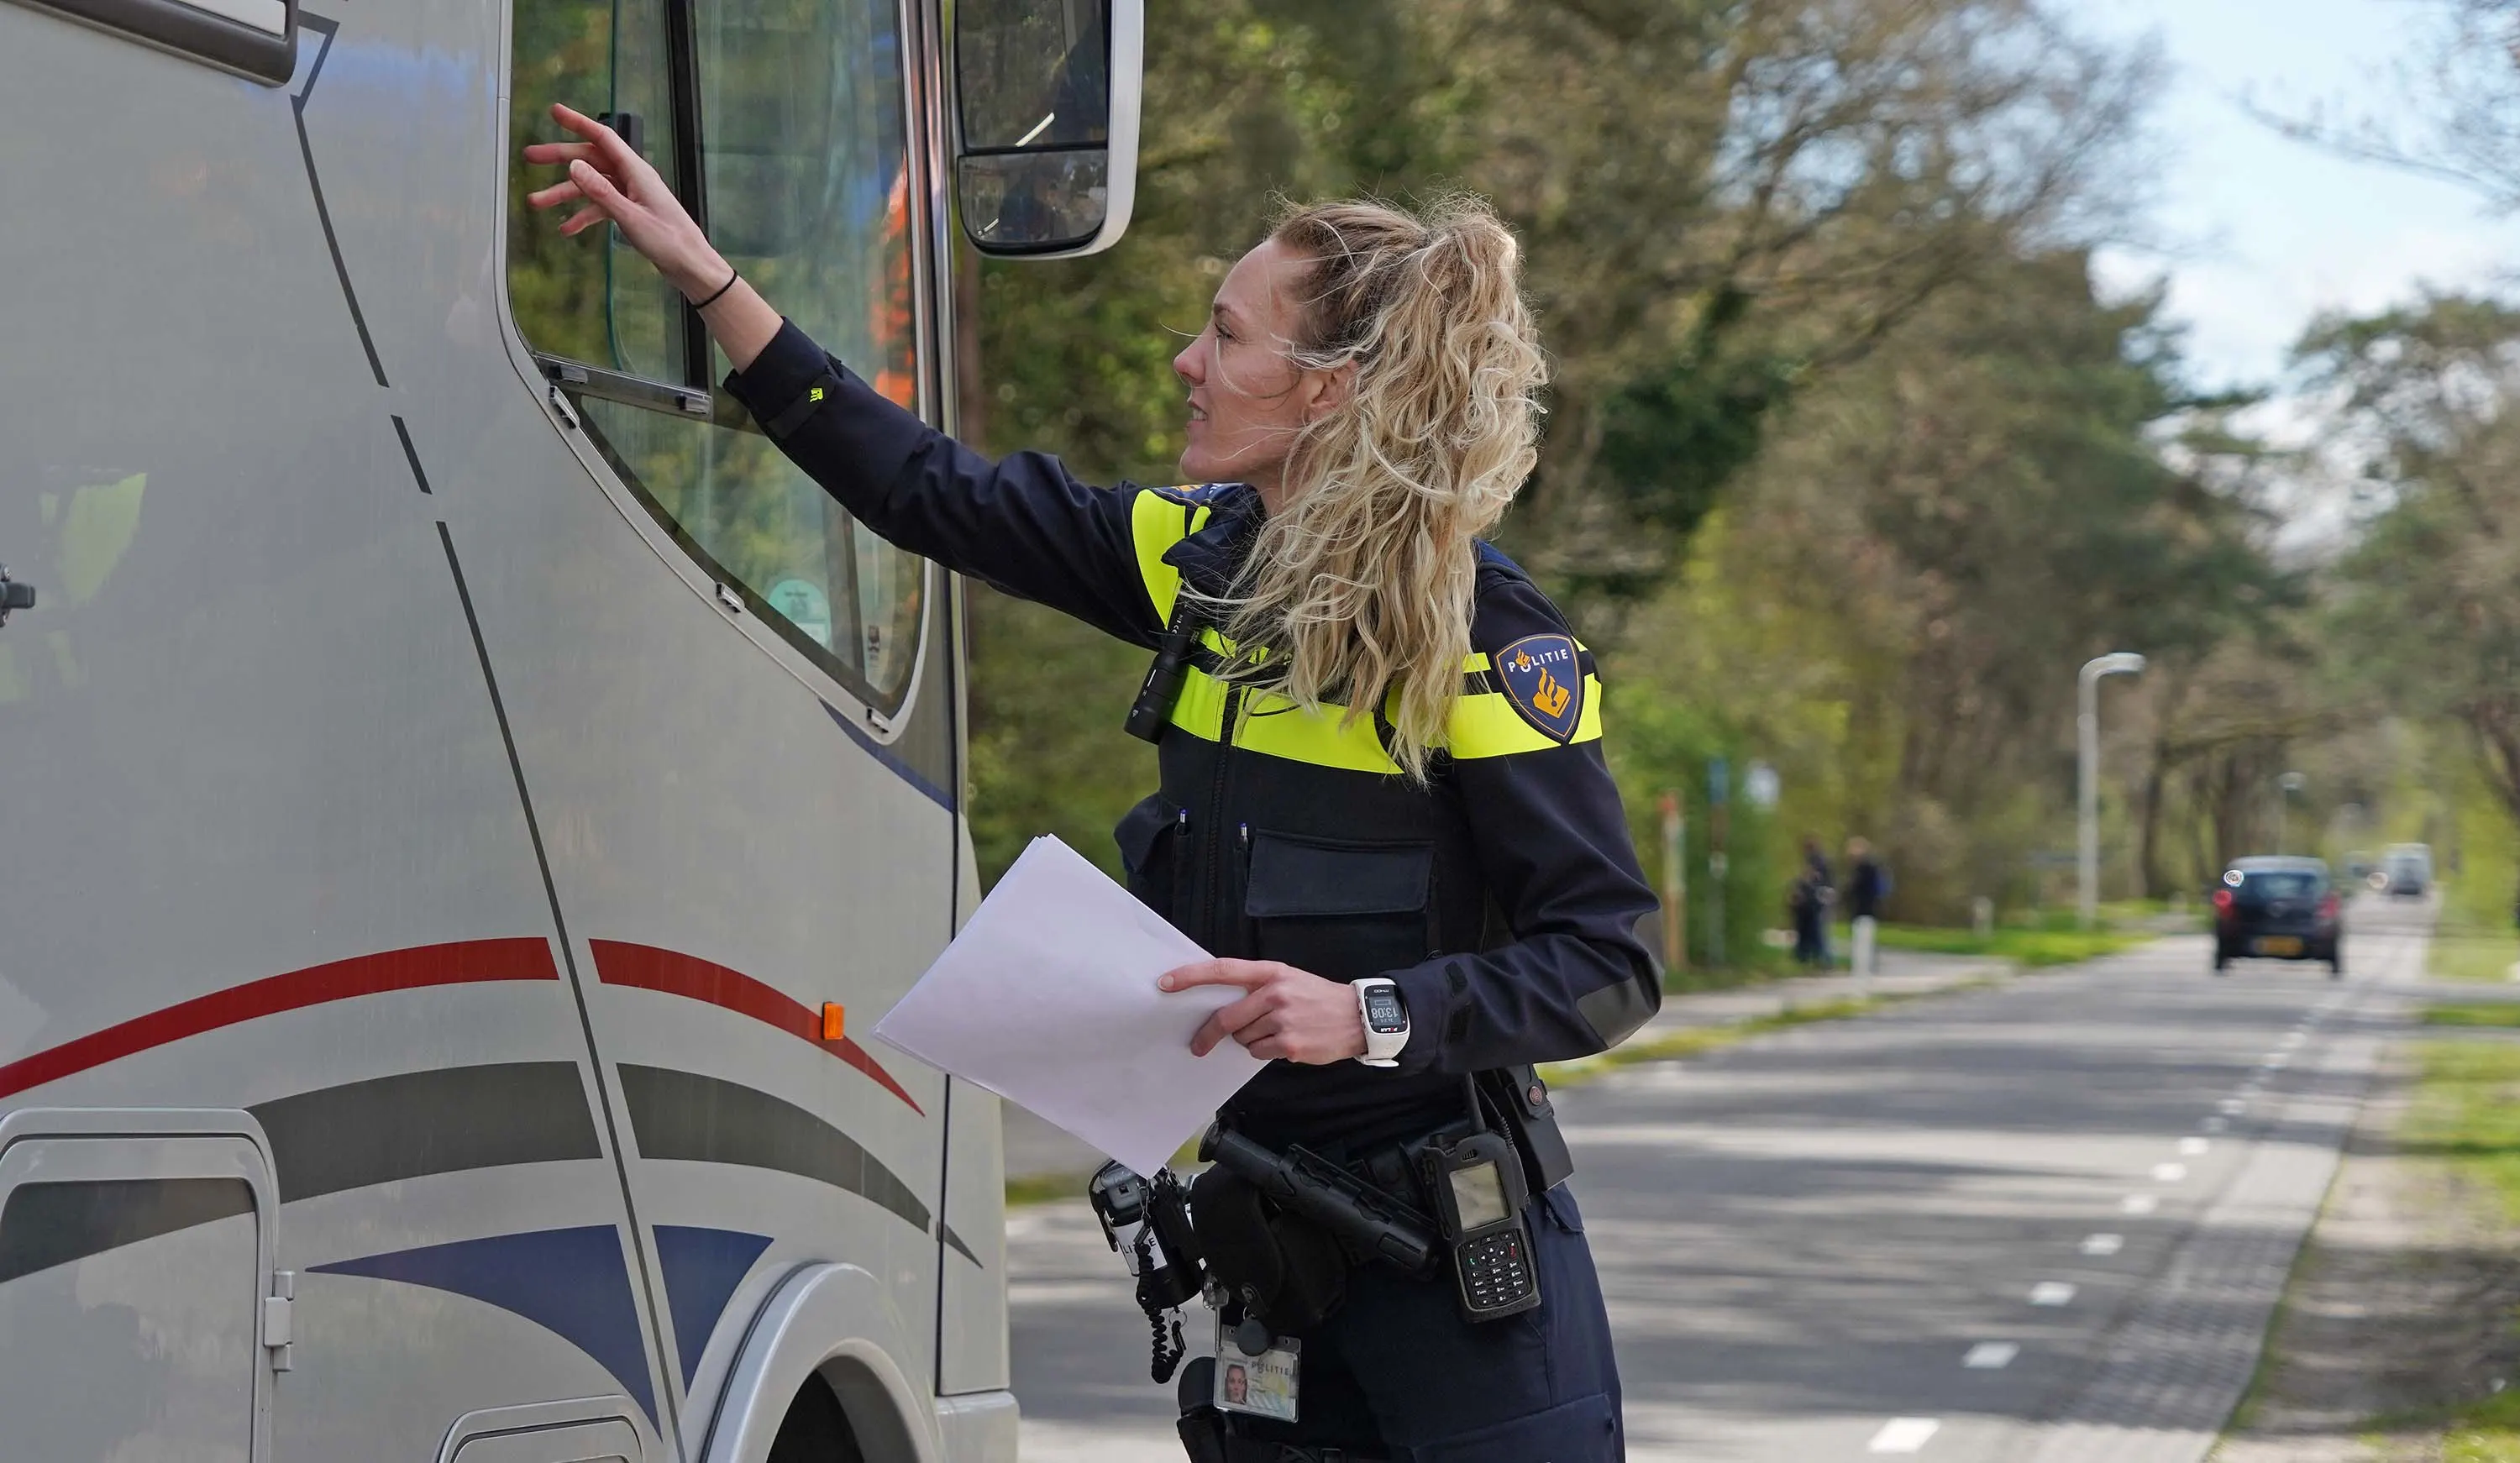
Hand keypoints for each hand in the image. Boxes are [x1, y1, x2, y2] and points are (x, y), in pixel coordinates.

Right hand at [522, 103, 724, 298]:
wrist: (691, 265)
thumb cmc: (670, 241)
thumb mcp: (630, 216)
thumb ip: (601, 192)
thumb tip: (574, 166)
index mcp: (636, 171)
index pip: (602, 137)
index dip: (578, 122)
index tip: (554, 112)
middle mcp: (632, 178)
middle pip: (590, 160)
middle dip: (560, 158)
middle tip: (530, 156)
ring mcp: (630, 194)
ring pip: (591, 186)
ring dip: (564, 193)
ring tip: (536, 202)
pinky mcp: (630, 211)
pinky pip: (600, 207)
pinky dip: (583, 216)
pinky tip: (566, 228)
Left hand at [1162, 960, 1369, 1064]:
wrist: (1356, 1017)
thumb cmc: (1317, 997)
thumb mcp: (1288, 979)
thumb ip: (1257, 987)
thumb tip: (1222, 1006)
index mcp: (1271, 972)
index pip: (1222, 970)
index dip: (1190, 976)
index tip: (1166, 983)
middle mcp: (1274, 993)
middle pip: (1226, 1016)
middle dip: (1208, 1034)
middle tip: (1197, 1045)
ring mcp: (1282, 1019)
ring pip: (1242, 1038)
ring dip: (1248, 1040)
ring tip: (1274, 1031)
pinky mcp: (1289, 1044)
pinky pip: (1257, 1052)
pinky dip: (1263, 1051)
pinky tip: (1283, 1042)